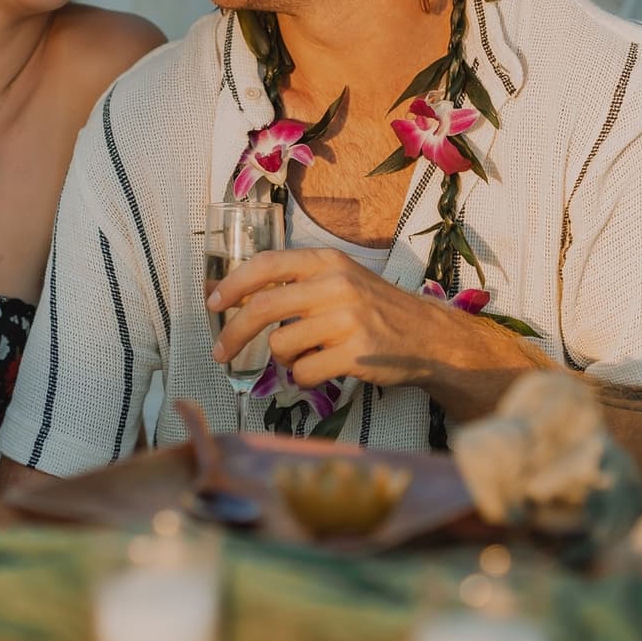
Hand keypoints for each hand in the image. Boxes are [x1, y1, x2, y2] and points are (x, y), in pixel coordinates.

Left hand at [207, 249, 459, 391]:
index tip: (213, 303)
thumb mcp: (341, 279)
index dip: (234, 284)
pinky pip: (304, 373)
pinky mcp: (356, 354)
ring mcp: (347, 320)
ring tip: (305, 356)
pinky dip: (303, 378)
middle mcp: (335, 285)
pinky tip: (321, 370)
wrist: (428, 337)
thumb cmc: (375, 310)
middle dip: (233, 333)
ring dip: (283, 359)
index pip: (268, 265)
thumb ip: (300, 283)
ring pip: (281, 346)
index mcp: (327, 262)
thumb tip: (240, 296)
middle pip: (263, 308)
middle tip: (219, 351)